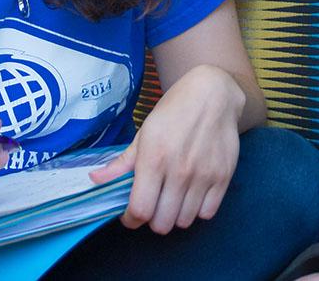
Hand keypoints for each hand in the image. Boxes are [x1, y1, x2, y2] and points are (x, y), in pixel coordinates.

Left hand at [90, 64, 243, 233]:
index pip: (140, 209)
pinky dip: (196, 210)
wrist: (211, 95)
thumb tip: (95, 180)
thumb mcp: (143, 133)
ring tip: (170, 198)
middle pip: (162, 223)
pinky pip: (207, 213)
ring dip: (174, 215)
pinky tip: (190, 194)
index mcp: (153, 159)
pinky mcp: (223, 178)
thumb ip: (122, 162)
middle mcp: (179, 171)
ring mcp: (203, 176)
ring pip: (184, 221)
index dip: (131, 218)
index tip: (129, 214)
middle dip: (151, 219)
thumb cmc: (173, 111)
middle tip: (151, 204)